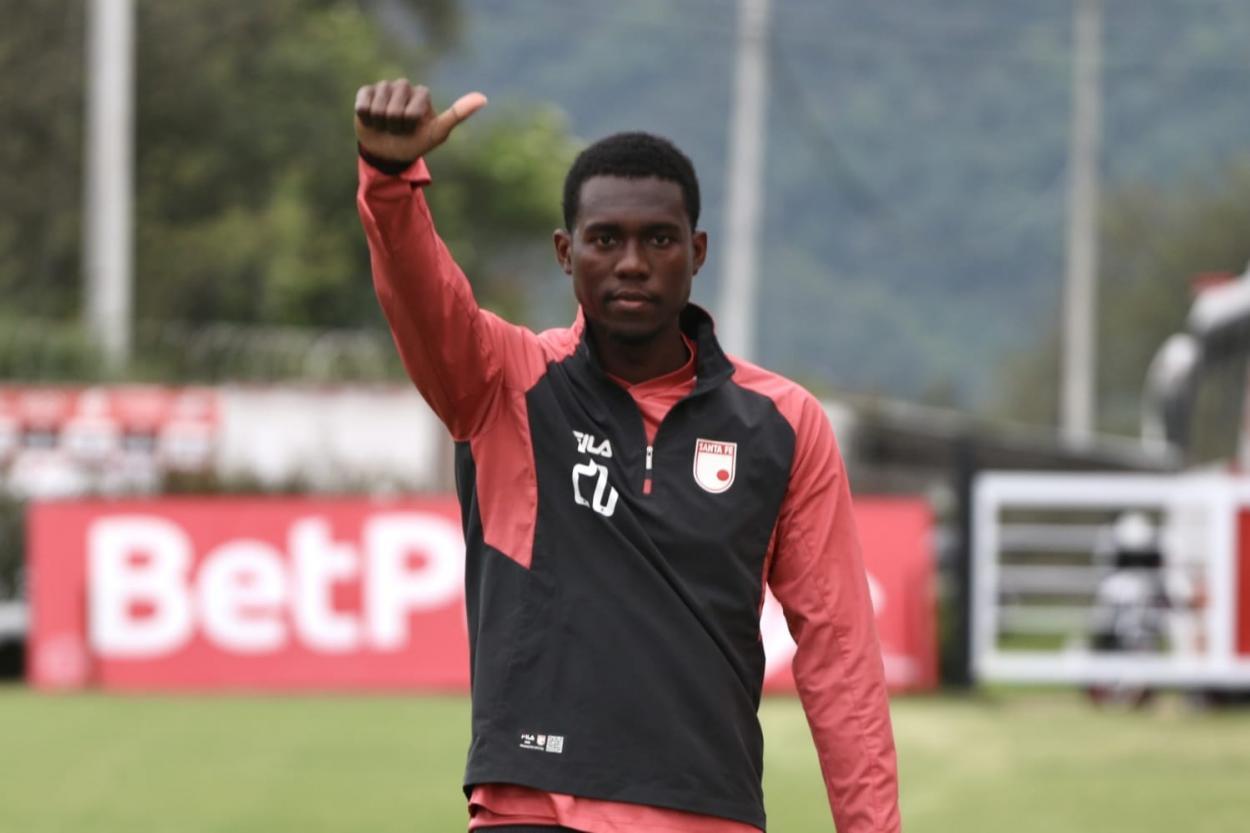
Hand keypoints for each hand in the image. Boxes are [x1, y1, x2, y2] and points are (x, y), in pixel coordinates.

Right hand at [354, 79, 486, 163]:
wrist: (389, 153)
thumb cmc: (415, 142)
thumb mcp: (437, 132)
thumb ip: (458, 114)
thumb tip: (483, 98)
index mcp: (422, 93)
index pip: (411, 111)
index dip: (409, 125)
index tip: (412, 129)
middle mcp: (403, 86)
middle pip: (394, 109)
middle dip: (394, 125)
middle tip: (397, 129)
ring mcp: (384, 87)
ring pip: (378, 107)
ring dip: (380, 123)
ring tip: (386, 125)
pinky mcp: (365, 92)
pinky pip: (363, 105)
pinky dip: (366, 117)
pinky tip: (371, 119)